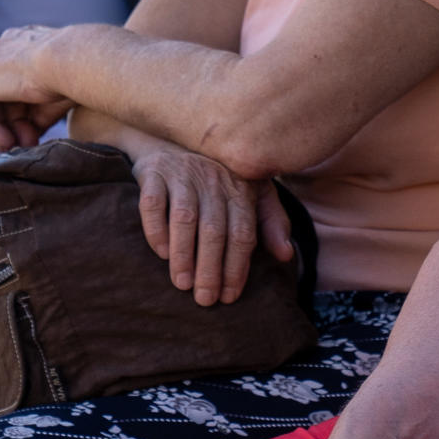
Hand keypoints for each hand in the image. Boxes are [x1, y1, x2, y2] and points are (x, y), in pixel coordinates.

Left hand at [0, 25, 72, 149]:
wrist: (70, 62)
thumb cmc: (72, 75)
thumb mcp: (55, 97)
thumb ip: (39, 113)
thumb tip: (30, 134)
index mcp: (24, 45)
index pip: (16, 84)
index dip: (25, 112)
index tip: (37, 130)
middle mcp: (3, 50)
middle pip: (3, 96)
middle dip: (15, 125)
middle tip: (29, 143)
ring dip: (5, 130)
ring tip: (21, 146)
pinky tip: (6, 141)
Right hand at [132, 142, 292, 305]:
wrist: (172, 138)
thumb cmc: (217, 176)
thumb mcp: (252, 192)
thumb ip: (270, 222)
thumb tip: (286, 255)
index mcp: (240, 187)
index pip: (242, 232)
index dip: (237, 266)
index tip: (229, 296)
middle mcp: (213, 179)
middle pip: (214, 230)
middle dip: (210, 269)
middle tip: (204, 300)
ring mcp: (182, 173)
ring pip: (184, 218)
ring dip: (184, 254)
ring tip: (183, 284)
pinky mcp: (154, 172)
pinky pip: (153, 203)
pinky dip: (156, 230)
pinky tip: (162, 253)